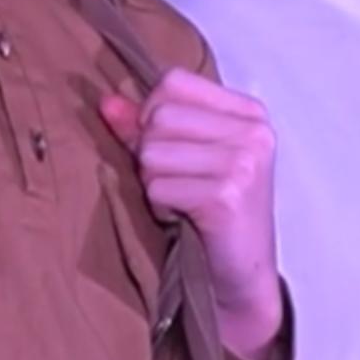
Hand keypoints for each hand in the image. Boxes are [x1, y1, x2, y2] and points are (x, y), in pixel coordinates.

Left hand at [99, 68, 281, 357]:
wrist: (241, 277)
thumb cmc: (214, 214)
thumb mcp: (184, 158)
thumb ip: (145, 126)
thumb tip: (106, 102)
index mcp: (250, 112)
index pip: (173, 82)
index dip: (153, 114)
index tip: (171, 148)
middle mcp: (254, 131)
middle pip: (160, 116)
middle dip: (151, 154)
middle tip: (177, 183)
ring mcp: (244, 162)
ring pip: (153, 152)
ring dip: (154, 183)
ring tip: (182, 200)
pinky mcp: (227, 195)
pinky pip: (158, 187)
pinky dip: (160, 206)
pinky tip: (184, 217)